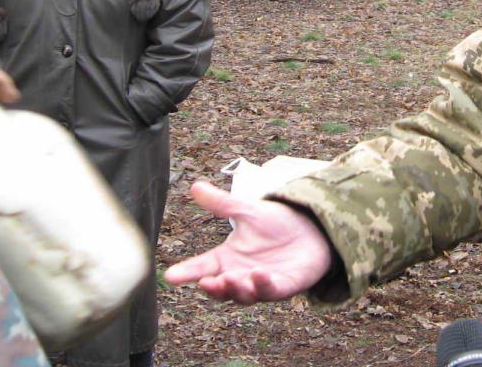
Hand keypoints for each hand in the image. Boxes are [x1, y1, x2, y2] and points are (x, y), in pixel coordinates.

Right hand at [164, 180, 333, 303]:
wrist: (311, 229)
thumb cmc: (275, 224)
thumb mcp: (246, 211)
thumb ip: (221, 203)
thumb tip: (195, 186)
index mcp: (227, 259)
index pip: (203, 267)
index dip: (187, 272)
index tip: (170, 276)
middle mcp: (241, 275)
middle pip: (222, 288)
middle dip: (214, 287)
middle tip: (206, 281)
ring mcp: (262, 284)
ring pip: (245, 295)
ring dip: (236, 289)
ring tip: (230, 279)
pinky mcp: (285, 286)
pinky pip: (272, 290)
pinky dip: (264, 285)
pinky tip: (259, 274)